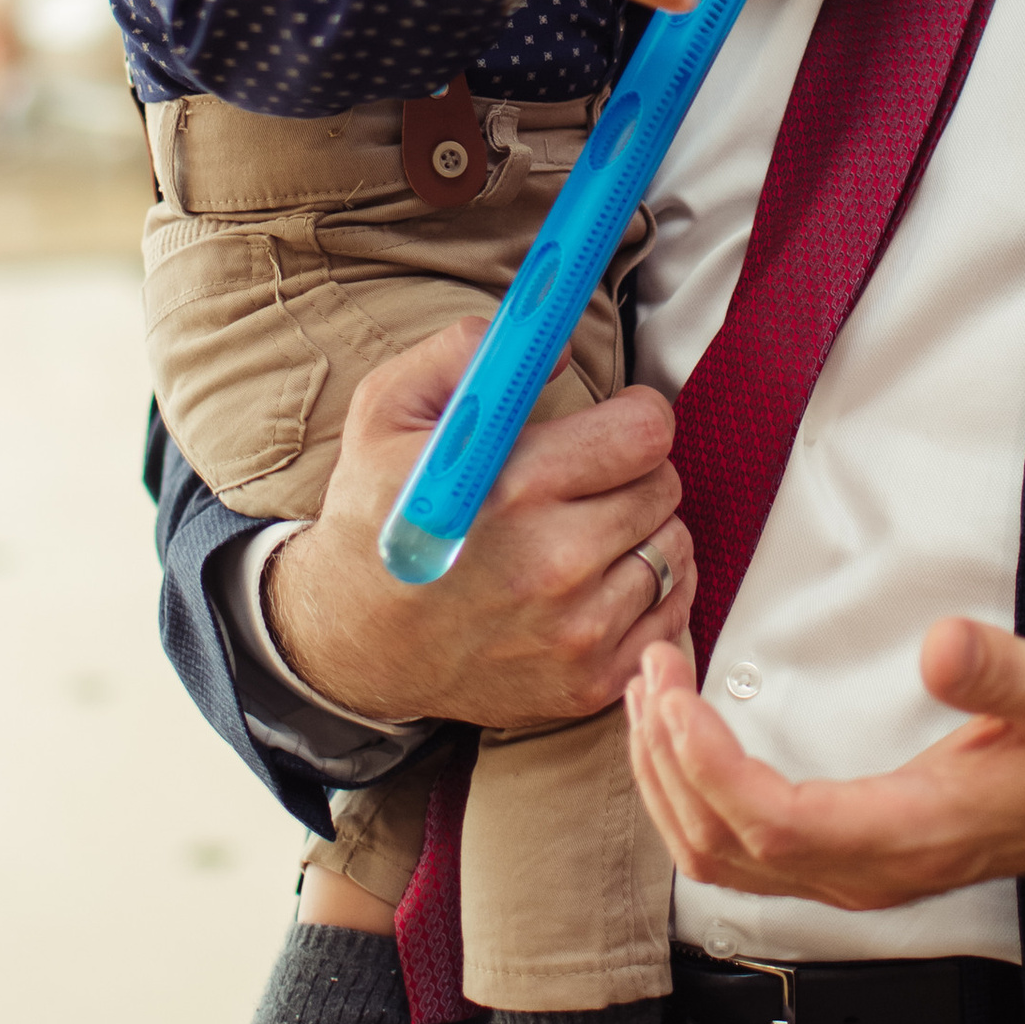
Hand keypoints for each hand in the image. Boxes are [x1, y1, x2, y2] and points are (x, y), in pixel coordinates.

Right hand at [264, 320, 697, 726]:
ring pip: (675, 549)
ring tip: (588, 532)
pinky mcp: (589, 682)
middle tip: (588, 481)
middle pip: (665, 486)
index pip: (646, 431)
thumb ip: (467, 354)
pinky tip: (604, 581)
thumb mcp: (387, 410)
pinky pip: (673, 615)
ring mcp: (576, 630)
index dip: (635, 416)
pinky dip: (651, 593)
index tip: (615, 422)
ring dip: (643, 533)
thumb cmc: (375, 518)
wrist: (350, 640)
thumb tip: (550, 342)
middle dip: (634, 472)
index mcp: (513, 487)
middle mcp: (554, 563)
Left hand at [624, 616, 1024, 904]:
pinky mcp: (839, 861)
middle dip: (670, 760)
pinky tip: (682, 740)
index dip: (712, 767)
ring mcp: (848, 876)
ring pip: (718, 857)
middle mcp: (866, 872)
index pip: (777, 824)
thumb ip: (1002, 672)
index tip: (677, 698)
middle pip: (725, 846)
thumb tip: (942, 645)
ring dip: (669, 780)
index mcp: (911, 834)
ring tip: (650, 696)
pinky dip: (691, 795)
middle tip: (653, 671)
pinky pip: (735, 852)